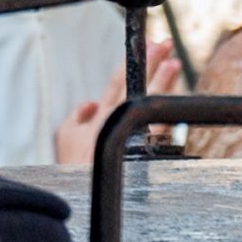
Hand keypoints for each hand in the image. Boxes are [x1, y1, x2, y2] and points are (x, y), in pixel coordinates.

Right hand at [54, 41, 181, 167]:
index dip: (133, 61)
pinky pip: (158, 132)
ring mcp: (130, 137)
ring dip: (163, 84)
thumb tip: (91, 102)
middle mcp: (116, 122)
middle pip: (137, 87)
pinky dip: (166, 117)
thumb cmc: (72, 167)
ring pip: (150, 106)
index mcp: (100, 115)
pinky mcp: (141, 153)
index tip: (149, 45)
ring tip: (174, 66)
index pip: (119, 81)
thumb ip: (77, 116)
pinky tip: (175, 106)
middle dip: (151, 64)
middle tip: (166, 44)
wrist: (83, 196)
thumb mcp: (65, 137)